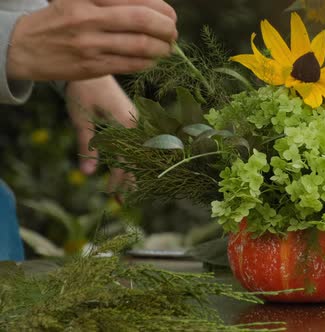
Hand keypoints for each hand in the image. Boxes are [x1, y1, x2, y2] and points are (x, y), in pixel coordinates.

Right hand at [7, 0, 177, 80]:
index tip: (170, 15)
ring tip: (167, 48)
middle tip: (173, 33)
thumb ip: (113, 1)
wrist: (24, 46)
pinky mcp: (90, 66)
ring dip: (161, 48)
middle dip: (166, 28)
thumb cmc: (61, 19)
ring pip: (139, 45)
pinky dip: (147, 62)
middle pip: (142, 20)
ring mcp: (89, 44)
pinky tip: (152, 59)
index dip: (161, 7)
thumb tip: (153, 7)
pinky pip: (130, 64)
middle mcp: (87, 17)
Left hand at [65, 76, 134, 192]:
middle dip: (130, 181)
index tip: (112, 195)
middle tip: (122, 201)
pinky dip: (132, 158)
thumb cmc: (84, 91)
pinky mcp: (133, 120)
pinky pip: (136, 144)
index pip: (125, 160)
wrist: (92, 69)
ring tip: (126, 189)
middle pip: (138, 160)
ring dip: (131, 171)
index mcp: (127, 125)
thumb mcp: (81, 120)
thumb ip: (86, 146)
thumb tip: (88, 173)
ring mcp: (136, 122)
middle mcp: (137, 125)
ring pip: (139, 153)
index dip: (119, 180)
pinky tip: (127, 168)